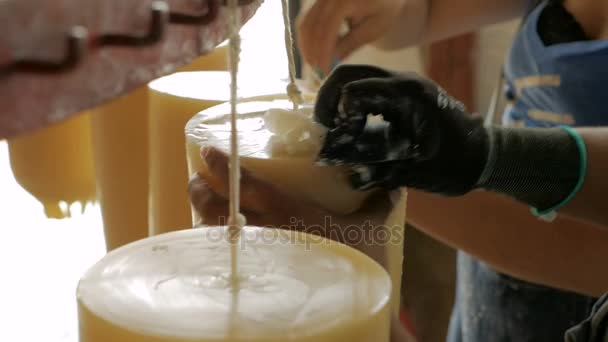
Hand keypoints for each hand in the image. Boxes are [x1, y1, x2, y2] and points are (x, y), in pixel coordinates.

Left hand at [188, 147, 415, 341]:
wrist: (351, 304)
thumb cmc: (359, 263)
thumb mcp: (372, 228)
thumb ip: (379, 202)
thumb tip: (393, 184)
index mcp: (291, 212)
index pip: (248, 184)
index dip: (224, 165)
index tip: (208, 151)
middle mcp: (268, 231)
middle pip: (220, 208)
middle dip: (201, 190)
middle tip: (195, 177)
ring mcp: (260, 254)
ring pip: (215, 231)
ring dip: (200, 213)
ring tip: (197, 200)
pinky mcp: (259, 272)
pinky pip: (224, 254)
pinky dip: (210, 240)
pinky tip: (210, 234)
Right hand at [296, 0, 406, 72]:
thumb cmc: (383, 10)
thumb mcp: (372, 30)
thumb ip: (350, 44)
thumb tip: (331, 61)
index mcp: (345, 0)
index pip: (327, 28)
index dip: (323, 52)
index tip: (324, 70)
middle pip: (311, 26)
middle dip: (312, 52)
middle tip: (317, 71)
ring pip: (304, 24)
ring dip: (306, 47)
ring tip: (314, 64)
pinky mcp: (318, 2)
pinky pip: (306, 21)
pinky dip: (307, 39)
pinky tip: (313, 53)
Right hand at [314, 64, 489, 195]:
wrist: (486, 157)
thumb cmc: (457, 164)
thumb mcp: (418, 172)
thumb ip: (382, 173)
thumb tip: (349, 177)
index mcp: (408, 94)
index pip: (355, 88)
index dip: (334, 110)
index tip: (331, 135)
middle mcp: (403, 82)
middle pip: (350, 73)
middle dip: (329, 97)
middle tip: (324, 125)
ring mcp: (404, 86)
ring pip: (357, 77)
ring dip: (340, 100)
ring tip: (337, 129)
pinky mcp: (403, 96)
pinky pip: (369, 89)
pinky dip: (354, 105)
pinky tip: (354, 129)